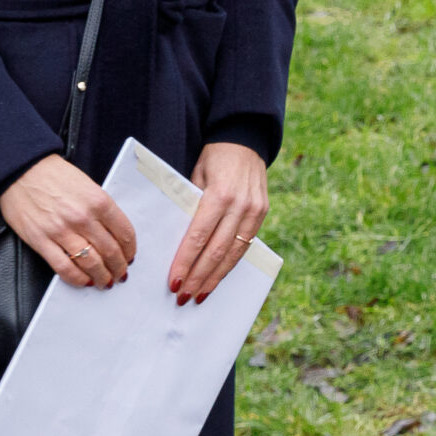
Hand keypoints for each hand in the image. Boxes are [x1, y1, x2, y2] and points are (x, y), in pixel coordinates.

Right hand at [0, 154, 136, 288]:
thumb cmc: (54, 175)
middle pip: (110, 251)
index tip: (130, 256)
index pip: (124, 232)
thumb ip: (101, 208)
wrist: (22, 170)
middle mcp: (83, 218)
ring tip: (105, 281)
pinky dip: (77, 278)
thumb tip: (113, 233)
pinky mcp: (41, 241)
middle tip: (120, 274)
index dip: (130, 249)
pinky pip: (63, 267)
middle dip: (118, 267)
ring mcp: (61, 231)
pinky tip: (83, 281)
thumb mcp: (88, 185)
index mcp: (99, 201)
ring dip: (101, 276)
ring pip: (90, 263)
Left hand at [170, 142, 268, 304]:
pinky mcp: (262, 213)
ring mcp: (254, 210)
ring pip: (233, 253)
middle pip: (216, 250)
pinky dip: (230, 264)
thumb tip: (176, 240)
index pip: (198, 237)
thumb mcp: (195, 175)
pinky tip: (218, 278)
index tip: (173, 281)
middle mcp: (240, 205)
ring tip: (199, 295)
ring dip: (215, 277)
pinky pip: (245, 245)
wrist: (246, 139)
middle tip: (183, 296)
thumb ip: (190, 205)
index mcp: (219, 194)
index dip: (186, 262)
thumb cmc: (213, 158)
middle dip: (199, 277)